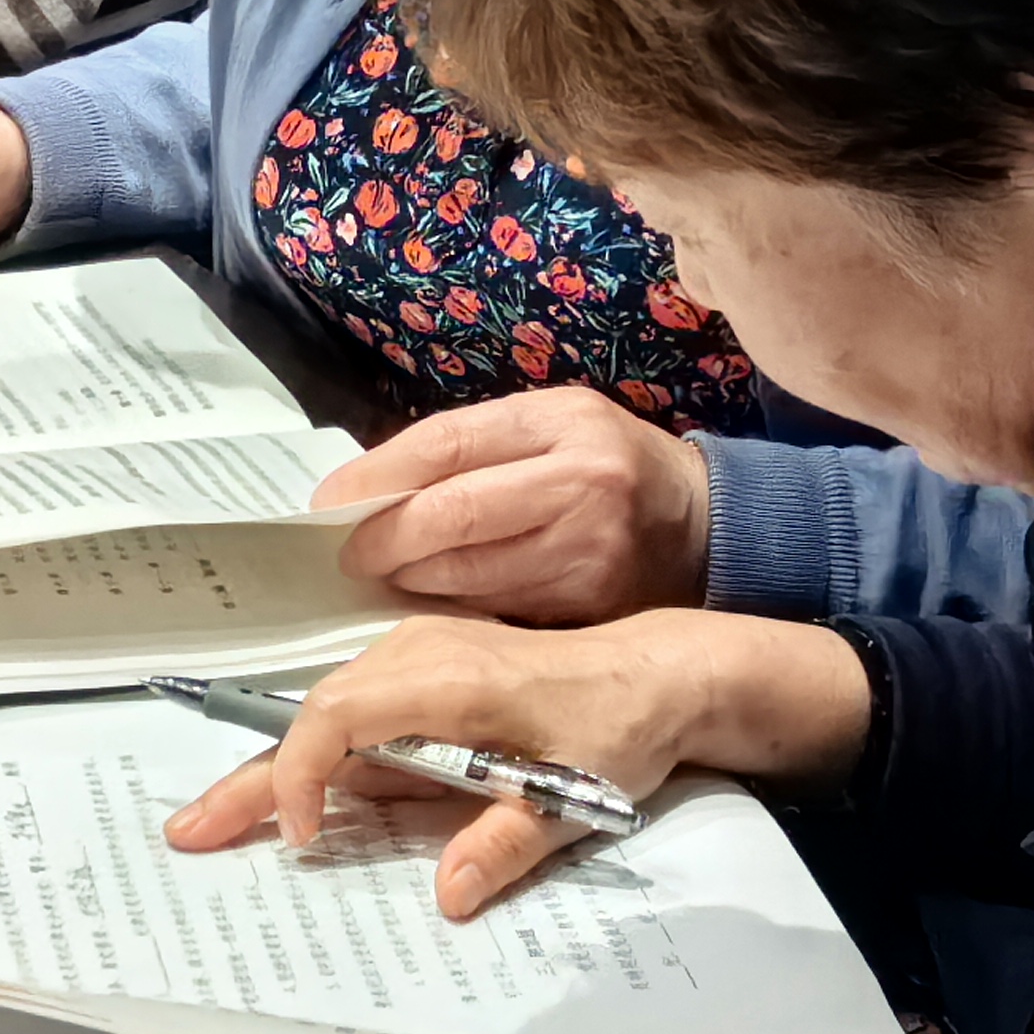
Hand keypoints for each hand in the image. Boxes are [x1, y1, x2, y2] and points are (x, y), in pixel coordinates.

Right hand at [162, 608, 872, 918]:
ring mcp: (418, 659)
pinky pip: (355, 713)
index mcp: (447, 679)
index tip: (302, 836)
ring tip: (220, 822)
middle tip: (189, 833)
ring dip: (277, 771)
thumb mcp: (576, 796)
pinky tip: (293, 799)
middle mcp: (419, 657)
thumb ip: (506, 845)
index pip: (339, 718)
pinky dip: (316, 756)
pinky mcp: (425, 673)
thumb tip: (446, 897)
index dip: (305, 776)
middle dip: (250, 781)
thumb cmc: (621, 726)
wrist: (664, 670)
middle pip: (311, 716)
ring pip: (326, 716)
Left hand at [326, 388, 710, 621]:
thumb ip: (473, 446)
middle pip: (452, 515)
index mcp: (560, 422)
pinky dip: (456, 609)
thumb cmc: (607, 465)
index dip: (376, 477)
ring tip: (390, 576)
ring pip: (469, 574)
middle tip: (351, 554)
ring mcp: (590, 551)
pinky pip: (499, 611)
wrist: (703, 523)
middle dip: (385, 540)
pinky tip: (437, 603)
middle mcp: (580, 483)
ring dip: (412, 580)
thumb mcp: (550, 425)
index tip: (330, 505)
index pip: (446, 444)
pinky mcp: (593, 606)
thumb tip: (371, 486)